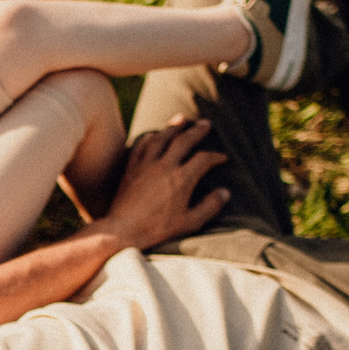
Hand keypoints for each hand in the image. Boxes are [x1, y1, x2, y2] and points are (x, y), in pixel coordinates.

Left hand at [89, 119, 230, 250]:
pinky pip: (140, 146)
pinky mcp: (131, 169)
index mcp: (182, 179)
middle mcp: (164, 166)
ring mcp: (145, 165)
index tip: (222, 158)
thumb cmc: (157, 229)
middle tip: (205, 124)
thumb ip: (209, 207)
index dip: (215, 157)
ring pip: (161, 138)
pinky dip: (149, 137)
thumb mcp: (189, 222)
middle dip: (197, 131)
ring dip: (173, 127)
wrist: (122, 230)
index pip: (203, 159)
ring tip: (181, 119)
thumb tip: (225, 193)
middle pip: (184, 140)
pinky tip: (153, 135)